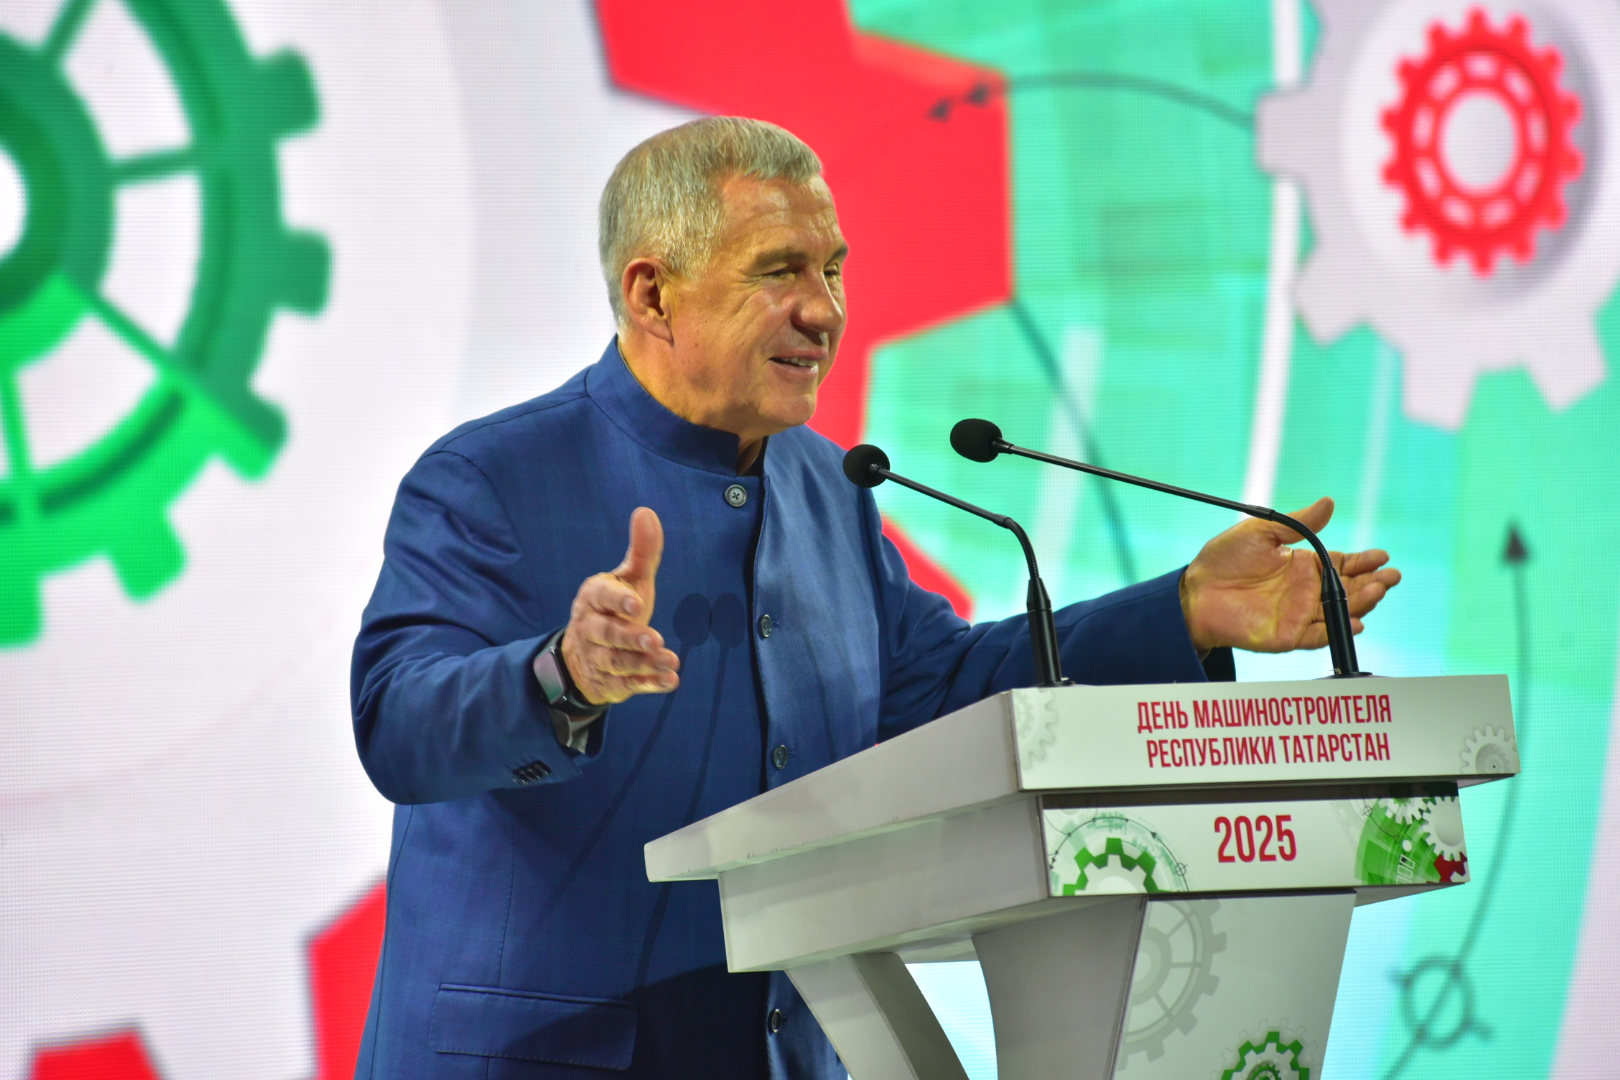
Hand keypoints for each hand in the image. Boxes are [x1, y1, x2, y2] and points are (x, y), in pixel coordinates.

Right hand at [557, 507, 680, 704]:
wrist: (583, 656)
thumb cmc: (614, 609)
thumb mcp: (628, 580)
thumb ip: (641, 551)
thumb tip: (646, 511)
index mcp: (593, 598)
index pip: (602, 597)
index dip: (618, 601)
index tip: (637, 605)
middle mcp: (590, 628)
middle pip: (608, 634)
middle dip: (629, 637)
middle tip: (654, 639)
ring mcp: (597, 658)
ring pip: (618, 662)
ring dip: (643, 663)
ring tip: (670, 661)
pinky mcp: (609, 682)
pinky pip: (627, 684)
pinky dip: (648, 684)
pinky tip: (670, 680)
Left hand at [1179, 497, 1400, 653]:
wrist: (1195, 590)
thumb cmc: (1223, 560)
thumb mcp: (1260, 532)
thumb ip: (1297, 523)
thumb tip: (1328, 503)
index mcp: (1303, 566)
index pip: (1343, 564)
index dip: (1364, 561)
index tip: (1381, 556)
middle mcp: (1306, 591)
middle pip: (1348, 589)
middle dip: (1373, 583)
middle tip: (1389, 576)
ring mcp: (1298, 614)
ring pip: (1339, 612)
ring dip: (1362, 603)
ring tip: (1377, 590)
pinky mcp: (1287, 635)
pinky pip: (1317, 636)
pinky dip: (1337, 630)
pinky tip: (1355, 621)